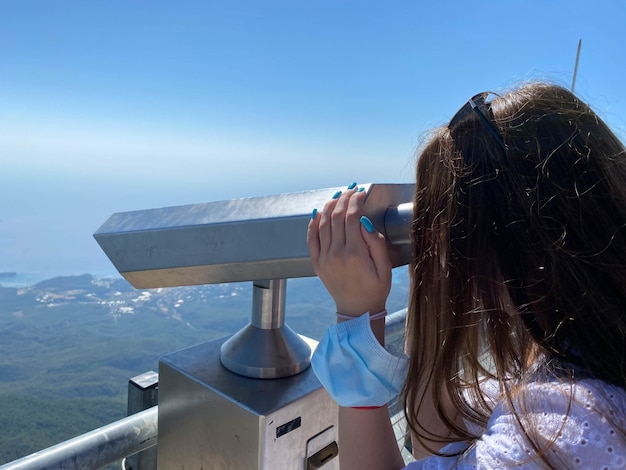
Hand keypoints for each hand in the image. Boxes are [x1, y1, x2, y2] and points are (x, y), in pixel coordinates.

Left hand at [307, 186, 391, 316]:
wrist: (357, 310)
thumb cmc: (375, 288)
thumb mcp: (385, 267)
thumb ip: (375, 242)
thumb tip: (363, 221)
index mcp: (355, 254)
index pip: (352, 217)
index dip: (356, 200)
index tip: (361, 192)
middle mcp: (336, 254)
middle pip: (336, 216)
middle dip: (344, 198)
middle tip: (351, 189)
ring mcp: (324, 258)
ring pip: (322, 224)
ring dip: (330, 206)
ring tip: (338, 195)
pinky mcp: (317, 263)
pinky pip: (311, 238)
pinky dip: (313, 223)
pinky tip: (319, 212)